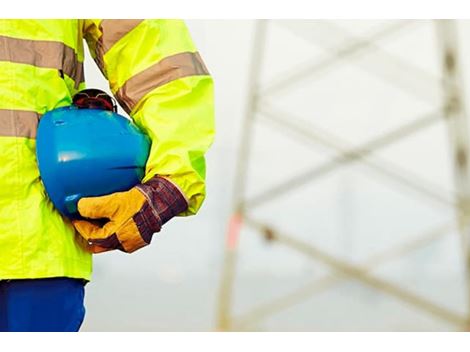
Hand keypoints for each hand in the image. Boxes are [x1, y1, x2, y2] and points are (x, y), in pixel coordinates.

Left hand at [72, 176, 187, 252]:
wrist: (162, 202)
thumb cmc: (141, 204)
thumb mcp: (113, 202)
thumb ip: (94, 207)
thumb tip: (79, 207)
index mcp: (114, 239)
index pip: (90, 236)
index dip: (80, 226)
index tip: (74, 217)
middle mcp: (123, 244)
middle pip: (100, 241)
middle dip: (90, 231)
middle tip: (82, 221)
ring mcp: (133, 242)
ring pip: (111, 240)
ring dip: (102, 231)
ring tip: (97, 220)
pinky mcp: (140, 237)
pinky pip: (121, 237)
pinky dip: (114, 230)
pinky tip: (114, 220)